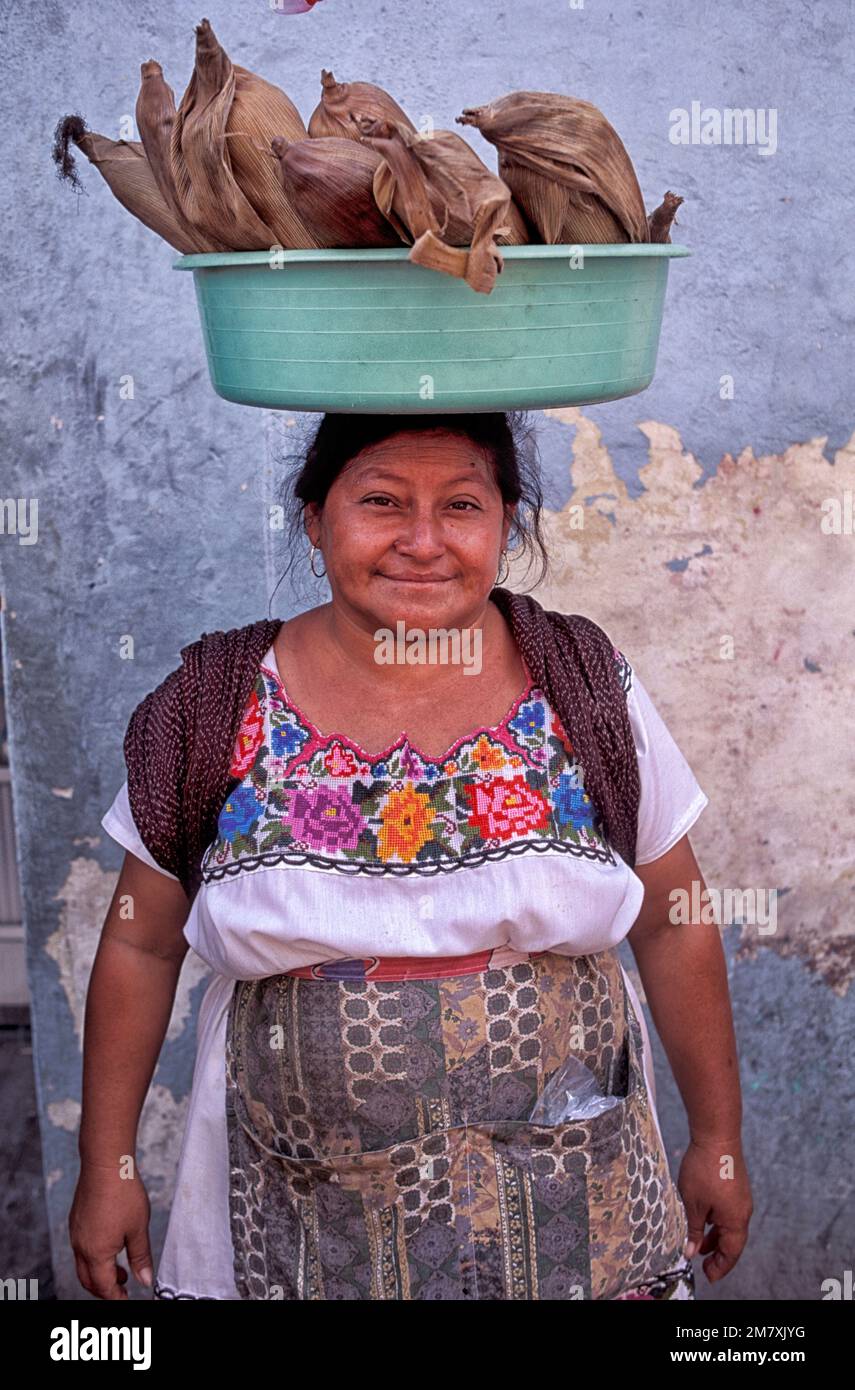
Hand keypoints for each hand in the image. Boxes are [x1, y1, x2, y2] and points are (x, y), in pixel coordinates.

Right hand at [69, 1160, 153, 1299]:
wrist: (105, 1164)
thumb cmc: (123, 1193)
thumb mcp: (138, 1228)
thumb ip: (140, 1257)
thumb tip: (144, 1280)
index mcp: (96, 1253)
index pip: (103, 1287)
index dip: (116, 1296)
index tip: (127, 1298)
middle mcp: (81, 1246)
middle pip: (88, 1280)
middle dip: (105, 1289)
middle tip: (123, 1289)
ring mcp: (76, 1233)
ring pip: (83, 1265)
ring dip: (99, 1273)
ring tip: (120, 1270)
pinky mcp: (76, 1221)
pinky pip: (81, 1249)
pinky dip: (94, 1257)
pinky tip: (111, 1246)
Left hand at [677, 1137, 752, 1283]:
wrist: (717, 1135)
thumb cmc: (705, 1169)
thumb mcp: (693, 1204)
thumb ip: (694, 1230)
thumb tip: (692, 1251)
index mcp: (736, 1220)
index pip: (731, 1252)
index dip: (720, 1266)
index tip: (708, 1276)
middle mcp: (743, 1211)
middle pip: (732, 1241)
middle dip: (717, 1254)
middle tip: (703, 1265)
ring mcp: (740, 1198)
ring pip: (729, 1225)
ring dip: (715, 1237)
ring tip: (699, 1244)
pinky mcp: (735, 1186)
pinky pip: (727, 1212)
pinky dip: (716, 1221)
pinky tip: (702, 1218)